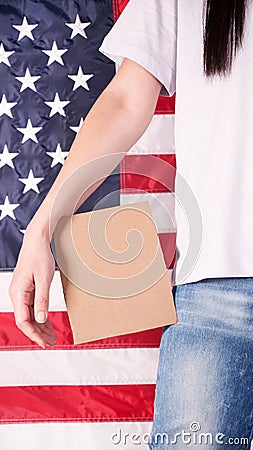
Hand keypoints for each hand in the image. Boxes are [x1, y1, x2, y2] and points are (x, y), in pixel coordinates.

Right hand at [9, 227, 56, 347]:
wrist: (37, 241)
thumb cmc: (39, 256)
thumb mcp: (44, 279)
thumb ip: (42, 300)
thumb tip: (41, 319)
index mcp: (18, 293)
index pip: (23, 321)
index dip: (34, 334)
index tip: (44, 342)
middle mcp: (17, 294)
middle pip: (26, 320)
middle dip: (38, 333)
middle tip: (52, 341)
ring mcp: (21, 292)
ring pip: (29, 315)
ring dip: (40, 326)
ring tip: (52, 335)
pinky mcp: (26, 289)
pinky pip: (31, 307)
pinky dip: (40, 316)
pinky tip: (48, 322)